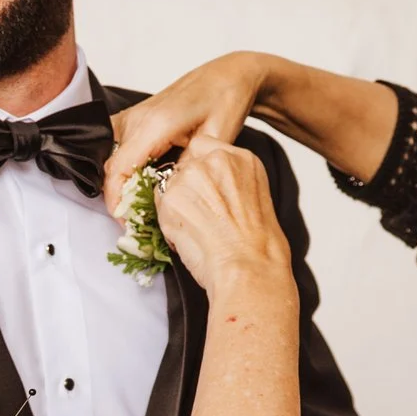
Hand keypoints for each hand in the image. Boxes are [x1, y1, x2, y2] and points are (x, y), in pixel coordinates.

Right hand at [105, 52, 276, 215]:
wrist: (227, 76)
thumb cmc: (225, 101)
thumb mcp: (217, 139)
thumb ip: (190, 169)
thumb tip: (168, 197)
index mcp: (156, 123)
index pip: (119, 169)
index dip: (118, 201)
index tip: (129, 223)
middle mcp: (137, 118)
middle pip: (111, 167)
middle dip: (120, 198)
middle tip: (141, 222)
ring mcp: (132, 116)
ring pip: (110, 160)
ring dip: (121, 185)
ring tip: (143, 206)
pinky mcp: (133, 118)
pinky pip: (116, 149)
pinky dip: (124, 170)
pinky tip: (142, 184)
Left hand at [153, 133, 293, 295]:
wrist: (250, 269)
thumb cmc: (258, 246)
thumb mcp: (255, 198)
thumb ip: (230, 182)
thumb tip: (210, 188)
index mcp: (242, 158)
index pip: (204, 146)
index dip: (200, 170)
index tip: (206, 189)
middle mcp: (216, 160)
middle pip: (184, 166)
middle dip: (187, 190)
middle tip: (203, 217)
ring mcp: (191, 177)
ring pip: (168, 186)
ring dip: (176, 206)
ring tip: (199, 230)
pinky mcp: (171, 198)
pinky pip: (158, 207)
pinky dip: (167, 224)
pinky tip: (189, 237)